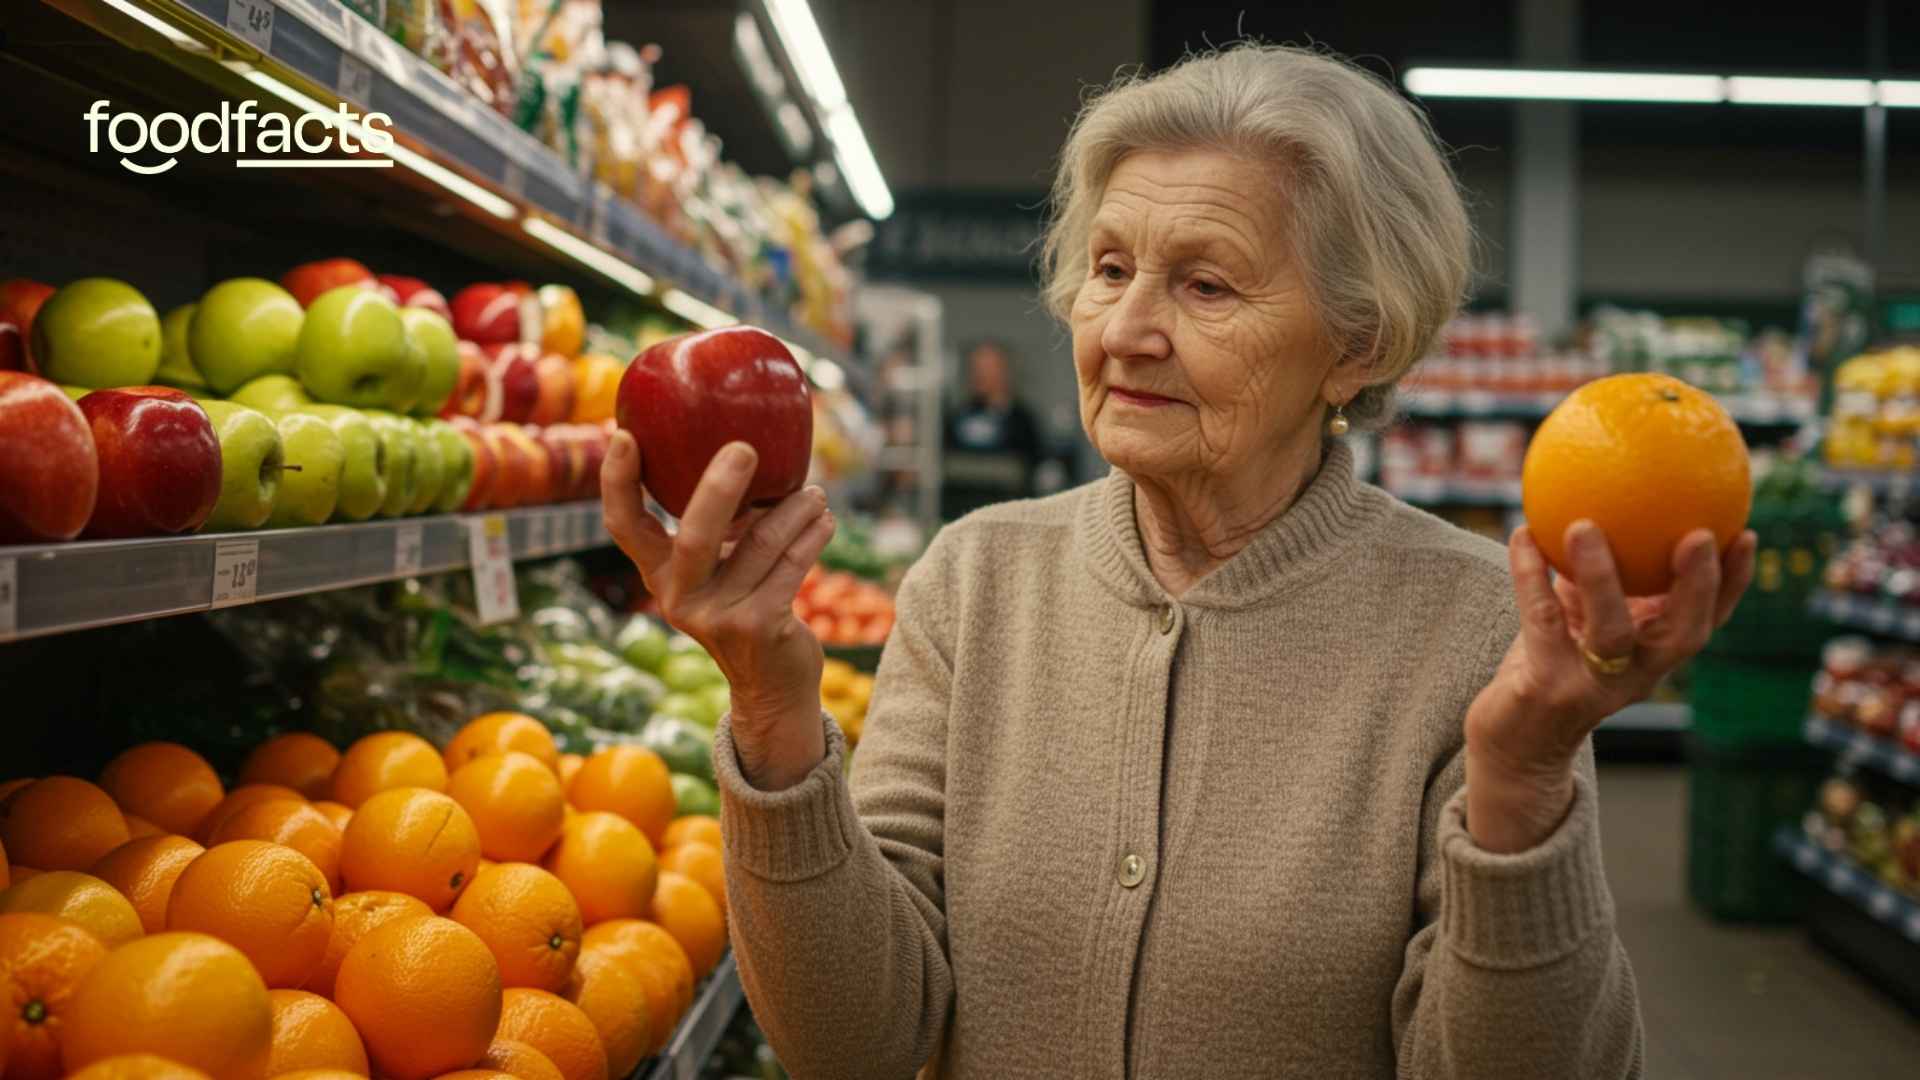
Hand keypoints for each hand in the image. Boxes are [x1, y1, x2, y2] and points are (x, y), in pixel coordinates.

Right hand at [600, 431, 836, 790]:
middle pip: (694, 535)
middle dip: (719, 488)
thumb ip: (719, 529)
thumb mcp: (718, 575)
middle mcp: (679, 598)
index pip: (624, 527)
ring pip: (760, 544)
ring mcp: (718, 617)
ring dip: (793, 510)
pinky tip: (824, 521)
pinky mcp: (759, 627)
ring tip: (814, 494)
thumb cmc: (747, 610)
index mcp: (659, 577)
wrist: (772, 689)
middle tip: (745, 448)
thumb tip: (744, 451)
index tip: (625, 435)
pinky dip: (811, 537)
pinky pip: (790, 566)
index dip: (617, 482)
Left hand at [1464, 521, 1755, 851]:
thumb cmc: (1551, 666)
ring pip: (1611, 631)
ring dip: (1601, 576)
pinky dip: (1530, 576)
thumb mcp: (1581, 620)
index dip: (1732, 584)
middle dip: (1697, 586)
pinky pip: (1541, 621)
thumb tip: (1602, 502)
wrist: (1513, 741)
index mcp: (1653, 655)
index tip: (1745, 533)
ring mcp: (1594, 685)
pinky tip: (1522, 534)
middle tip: (1698, 534)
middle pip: (1683, 634)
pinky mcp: (1547, 687)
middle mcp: (1636, 675)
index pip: (1707, 621)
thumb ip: (1597, 576)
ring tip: (1584, 525)